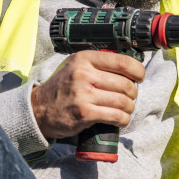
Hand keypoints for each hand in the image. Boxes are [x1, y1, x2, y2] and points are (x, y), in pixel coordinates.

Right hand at [30, 50, 144, 138]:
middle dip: (133, 93)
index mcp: (84, 59)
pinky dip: (123, 119)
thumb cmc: (62, 87)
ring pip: (123, 101)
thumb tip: (128, 66)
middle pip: (125, 84)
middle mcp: (84, 74)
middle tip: (130, 97)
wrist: (39, 109)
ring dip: (130, 107)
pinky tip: (121, 119)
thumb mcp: (75, 65)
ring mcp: (84, 94)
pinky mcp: (85, 113)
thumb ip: (97, 63)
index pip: (122, 62)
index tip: (139, 77)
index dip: (137, 71)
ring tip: (126, 109)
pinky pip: (115, 116)